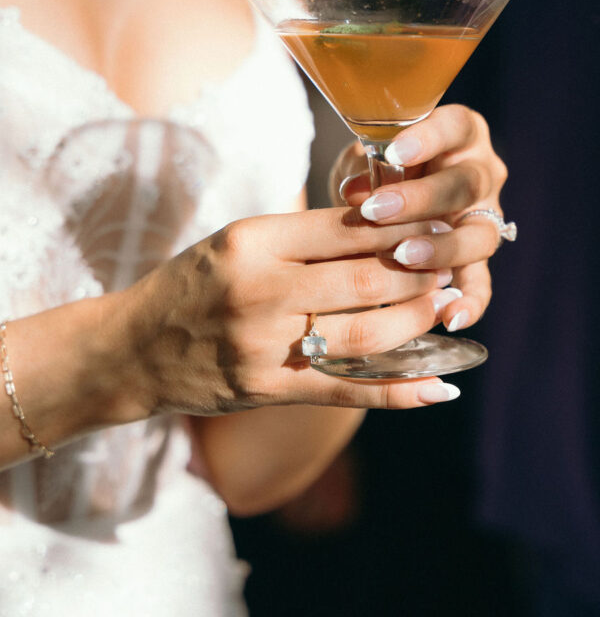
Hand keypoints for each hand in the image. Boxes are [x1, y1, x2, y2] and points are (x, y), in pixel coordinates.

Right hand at [126, 205, 464, 415]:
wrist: (135, 349)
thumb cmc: (194, 284)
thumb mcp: (237, 240)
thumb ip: (302, 235)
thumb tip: (386, 228)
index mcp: (254, 242)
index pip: (349, 228)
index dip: (403, 228)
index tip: (434, 224)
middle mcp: (262, 291)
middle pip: (368, 280)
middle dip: (422, 273)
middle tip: (448, 265)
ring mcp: (266, 346)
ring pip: (368, 334)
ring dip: (418, 323)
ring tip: (442, 306)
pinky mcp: (270, 390)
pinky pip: (348, 391)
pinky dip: (401, 392)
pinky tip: (440, 387)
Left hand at [329, 105, 507, 333]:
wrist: (388, 194)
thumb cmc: (379, 165)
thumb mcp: (368, 158)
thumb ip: (367, 169)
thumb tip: (356, 192)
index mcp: (461, 133)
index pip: (455, 127)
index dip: (427, 139)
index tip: (392, 152)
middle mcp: (482, 173)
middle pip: (465, 185)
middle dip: (420, 200)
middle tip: (376, 211)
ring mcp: (485, 218)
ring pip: (479, 235)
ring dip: (441, 248)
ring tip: (403, 256)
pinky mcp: (478, 260)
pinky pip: (482, 283)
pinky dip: (470, 302)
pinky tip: (451, 317)